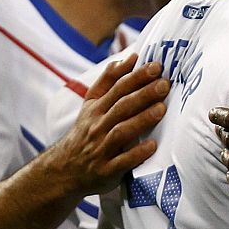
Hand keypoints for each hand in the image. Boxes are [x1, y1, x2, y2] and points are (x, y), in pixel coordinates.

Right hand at [45, 55, 166, 196]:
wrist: (64, 169)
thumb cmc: (86, 132)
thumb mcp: (91, 104)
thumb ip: (109, 80)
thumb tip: (130, 57)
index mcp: (96, 108)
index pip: (118, 88)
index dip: (136, 76)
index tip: (156, 66)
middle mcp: (98, 126)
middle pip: (121, 106)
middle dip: (143, 94)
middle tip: (164, 84)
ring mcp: (101, 148)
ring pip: (121, 131)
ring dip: (141, 120)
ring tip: (161, 109)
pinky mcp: (106, 170)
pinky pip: (122, 162)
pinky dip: (137, 154)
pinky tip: (152, 146)